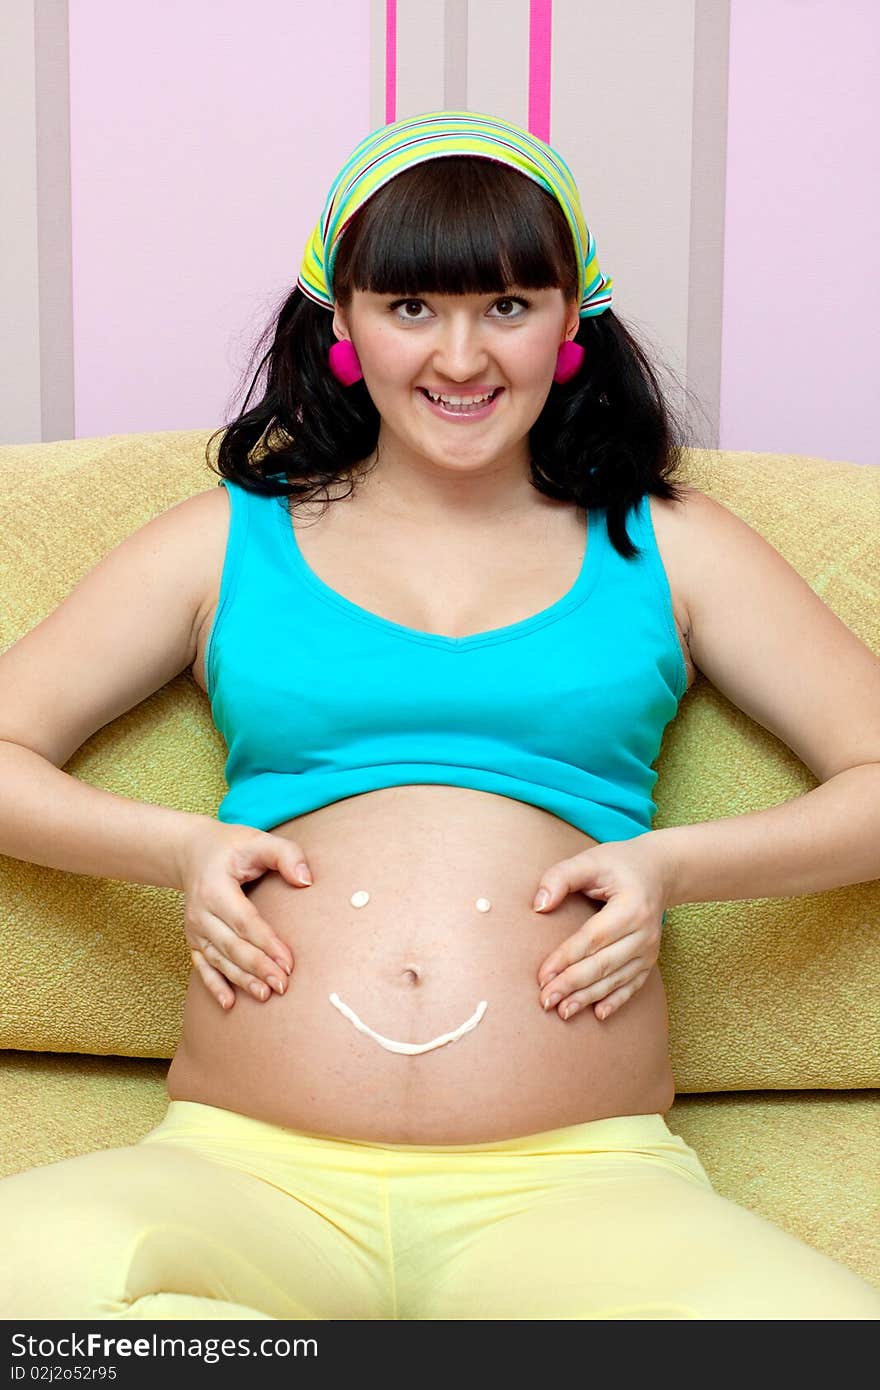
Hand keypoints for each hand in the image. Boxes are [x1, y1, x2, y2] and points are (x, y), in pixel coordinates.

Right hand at [174, 817, 313, 1009]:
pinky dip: (214, 986)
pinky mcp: (194, 939)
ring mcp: (195, 929)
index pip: (244, 921)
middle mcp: (201, 912)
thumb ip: (285, 855)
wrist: (191, 852)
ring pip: (219, 960)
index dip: (266, 943)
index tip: (288, 962)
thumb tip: (306, 880)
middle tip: (283, 986)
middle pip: (232, 946)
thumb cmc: (231, 847)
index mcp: (215, 888)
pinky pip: (203, 966)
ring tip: (265, 995)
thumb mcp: (258, 840)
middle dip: (258, 968)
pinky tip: (229, 1004)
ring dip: (241, 980)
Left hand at [532, 834, 671, 1022]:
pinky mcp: (649, 960)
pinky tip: (598, 1014)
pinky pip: (632, 985)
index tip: (542, 975)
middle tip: (545, 1000)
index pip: (593, 938)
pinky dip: (615, 1001)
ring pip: (616, 979)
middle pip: (603, 964)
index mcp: (631, 906)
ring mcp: (650, 949)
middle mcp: (644, 932)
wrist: (659, 872)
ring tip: (563, 1011)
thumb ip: (561, 877)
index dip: (566, 958)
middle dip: (572, 984)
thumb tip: (539, 905)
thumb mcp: (589, 860)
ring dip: (588, 997)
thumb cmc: (619, 864)